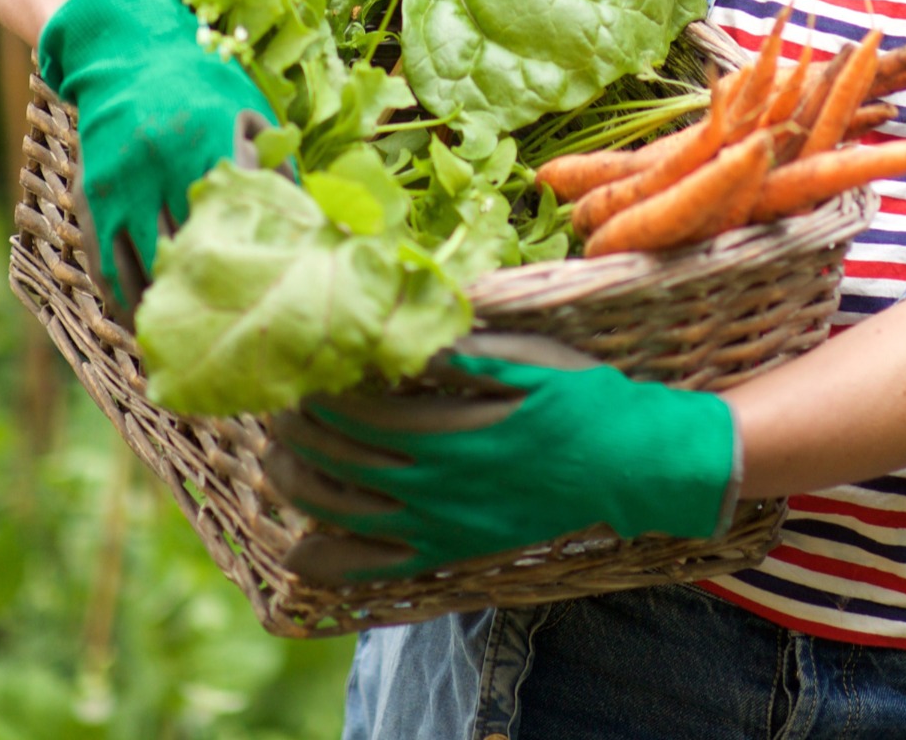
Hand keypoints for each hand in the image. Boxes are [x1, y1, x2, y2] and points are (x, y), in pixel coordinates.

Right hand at [37, 0, 278, 317]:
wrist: (127, 48)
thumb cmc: (205, 83)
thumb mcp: (251, 112)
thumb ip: (276, 166)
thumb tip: (314, 220)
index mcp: (207, 144)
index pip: (234, 223)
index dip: (251, 270)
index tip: (270, 309)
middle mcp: (160, 166)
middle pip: (188, 253)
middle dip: (212, 300)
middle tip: (237, 343)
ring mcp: (121, 184)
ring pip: (143, 266)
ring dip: (166, 311)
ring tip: (191, 346)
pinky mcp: (91, 196)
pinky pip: (105, 261)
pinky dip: (126, 297)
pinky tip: (145, 323)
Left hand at [265, 334, 741, 582]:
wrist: (633, 466)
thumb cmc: (586, 400)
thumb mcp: (534, 360)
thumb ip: (469, 355)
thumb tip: (412, 339)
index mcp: (455, 433)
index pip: (363, 414)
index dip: (321, 394)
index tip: (298, 369)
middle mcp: (441, 485)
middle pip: (345, 462)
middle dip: (298, 433)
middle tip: (272, 405)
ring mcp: (445, 524)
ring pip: (350, 514)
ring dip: (301, 486)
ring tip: (274, 461)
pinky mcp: (456, 548)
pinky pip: (384, 565)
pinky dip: (336, 561)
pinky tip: (302, 548)